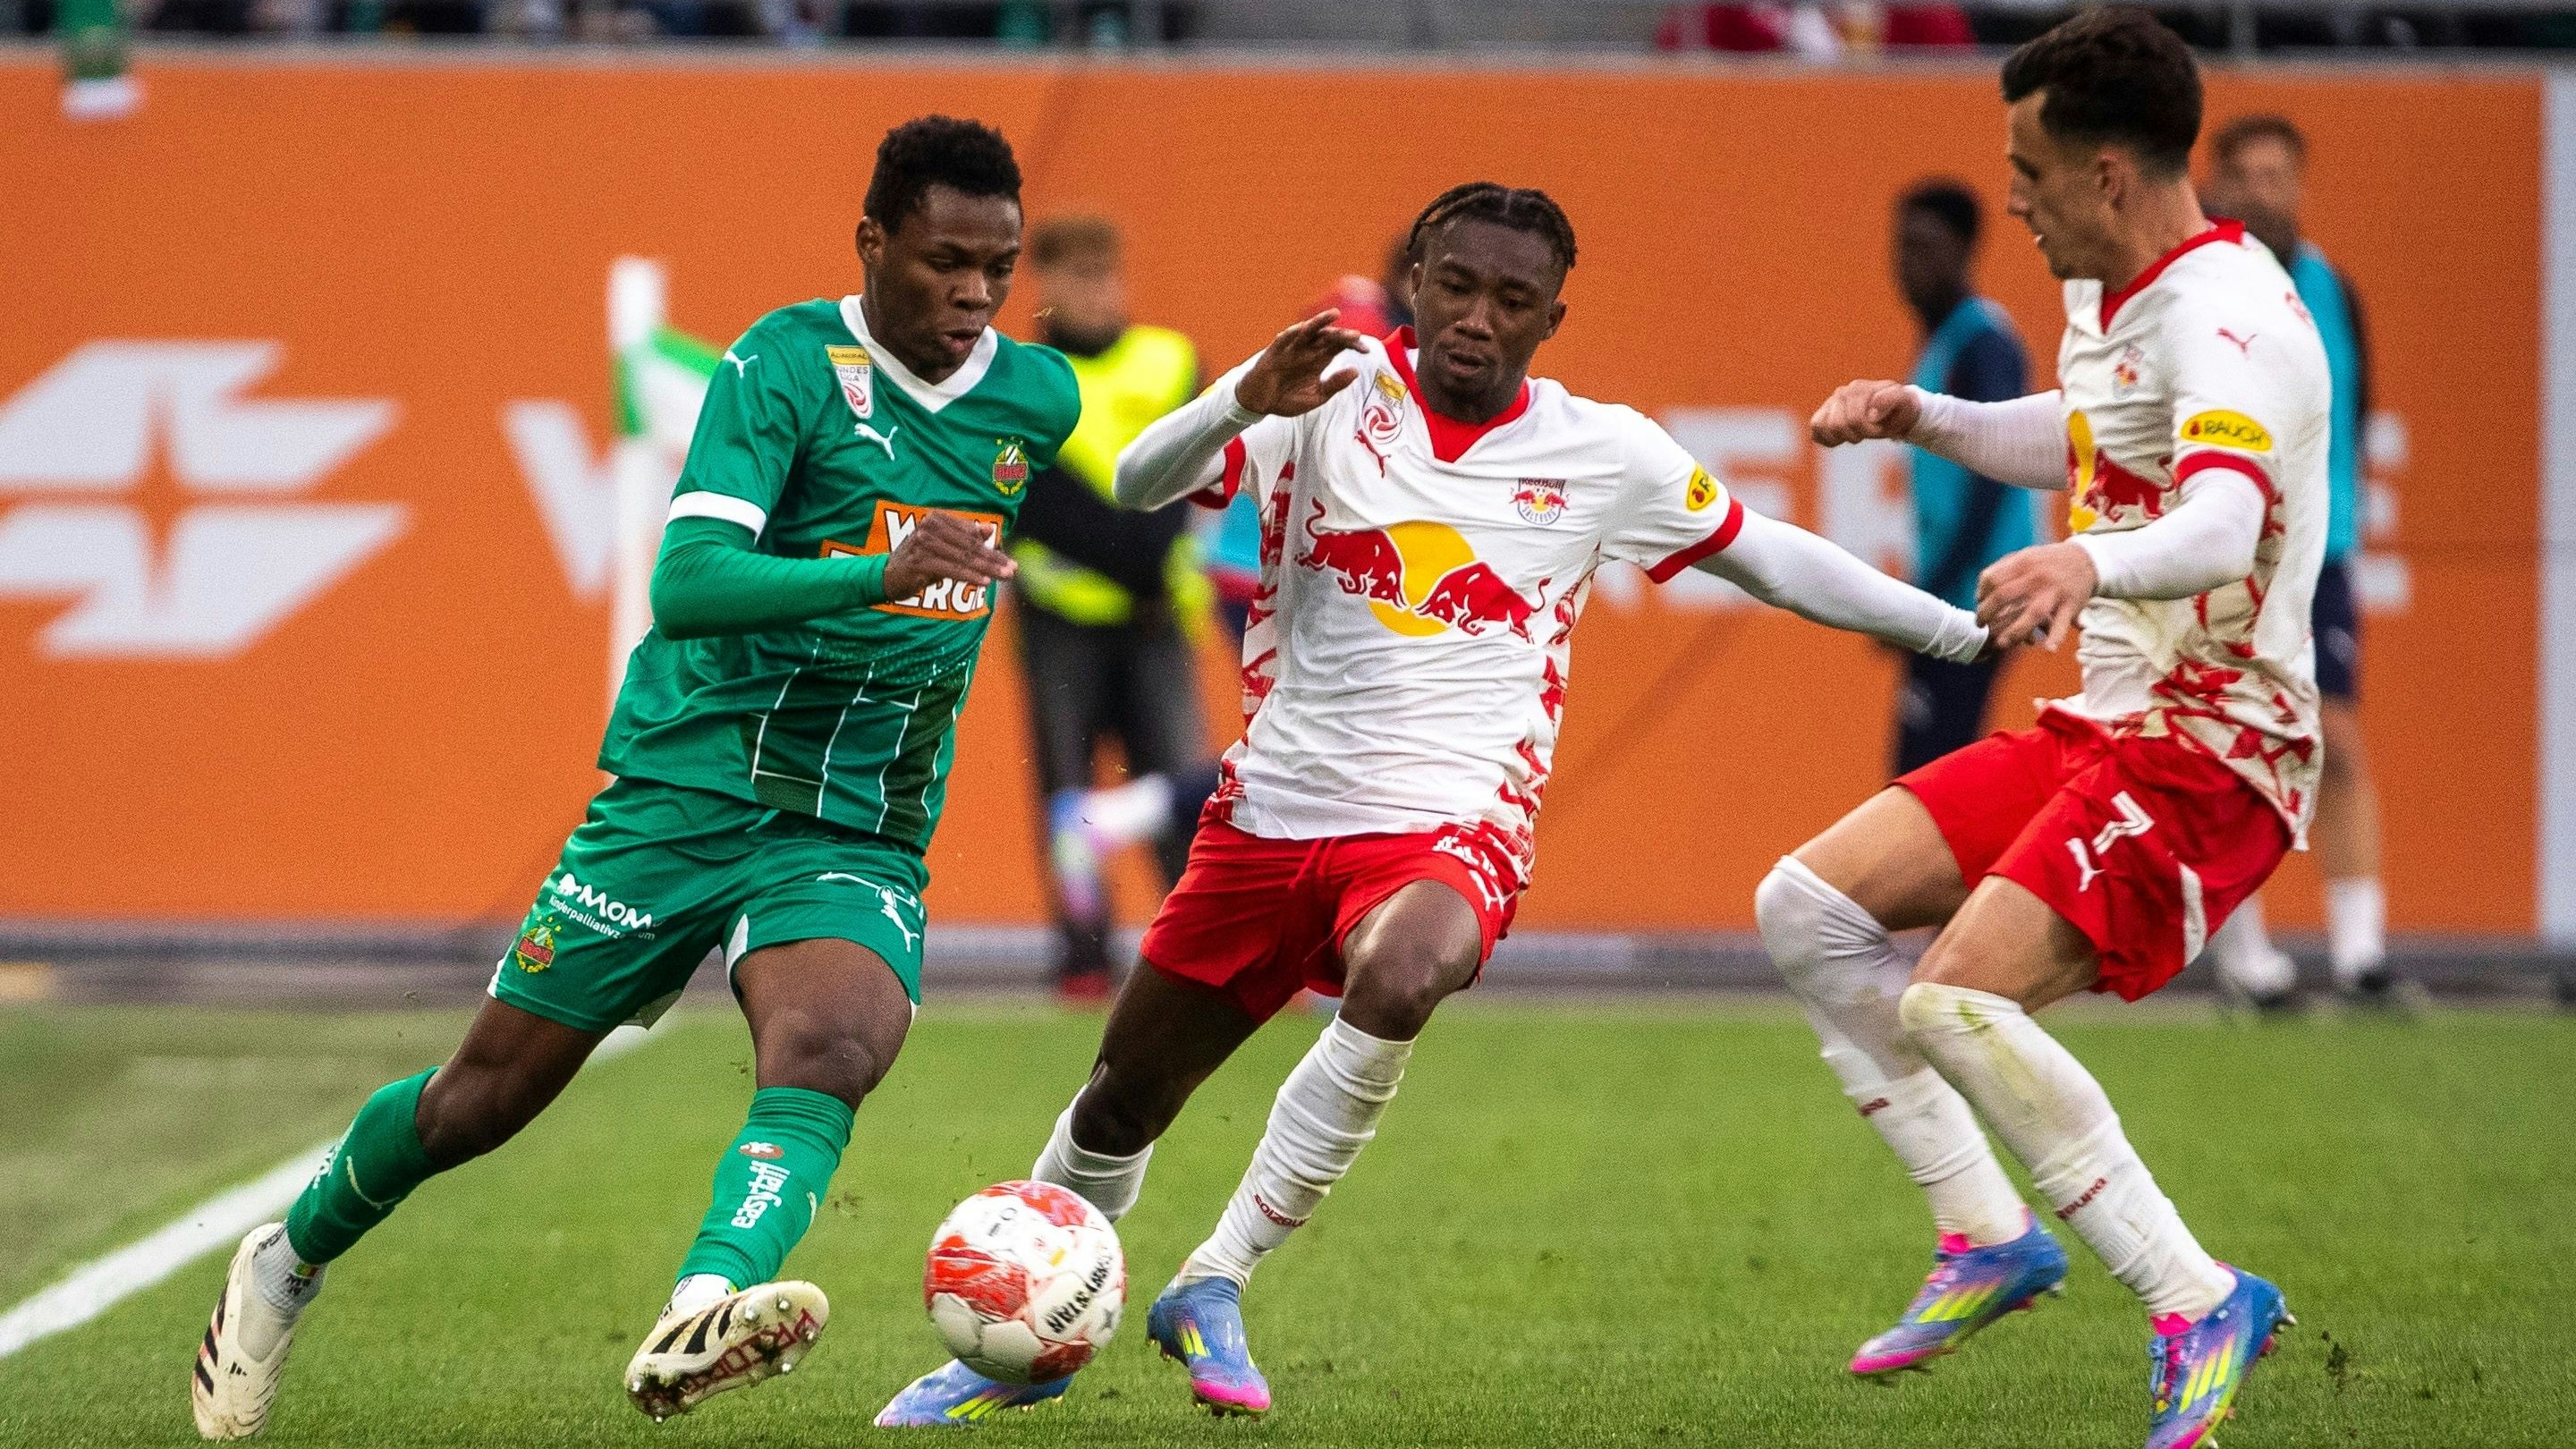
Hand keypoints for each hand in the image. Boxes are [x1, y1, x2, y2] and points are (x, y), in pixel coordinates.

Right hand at [883, 511, 1014, 600]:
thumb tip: (990, 529)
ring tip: (1004, 576)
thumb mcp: (943, 547)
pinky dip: (969, 576)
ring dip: (986, 569)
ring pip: (963, 558)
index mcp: (937, 519)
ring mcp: (923, 543)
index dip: (992, 549)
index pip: (971, 535)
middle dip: (993, 559)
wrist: (887, 576)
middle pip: (969, 546)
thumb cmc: (919, 560)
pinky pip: (951, 570)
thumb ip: (965, 537)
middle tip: (1012, 570)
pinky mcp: (919, 561)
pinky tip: (984, 582)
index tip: (1010, 561)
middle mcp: (929, 527)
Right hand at [1233, 310, 1367, 417]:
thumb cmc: (1288, 398)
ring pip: (1308, 331)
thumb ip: (1335, 384)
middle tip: (1356, 336)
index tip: (1366, 350)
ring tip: (1335, 314)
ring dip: (1320, 321)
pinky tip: (1304, 327)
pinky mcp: (1275, 352)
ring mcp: (1291, 349)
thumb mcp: (1317, 396)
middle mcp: (1307, 350)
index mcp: (1319, 359)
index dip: (1353, 345)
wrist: (1260, 403)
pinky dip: (1294, 332)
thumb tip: (1356, 371)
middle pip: (1327, 336)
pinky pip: (1284, 339)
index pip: (1339, 346)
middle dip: (1342, 334)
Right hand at [1809, 380, 1919, 446]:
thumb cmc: (1900, 408)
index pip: (1855, 419)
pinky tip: (1842, 438)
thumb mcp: (1906, 402)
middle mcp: (1842, 392)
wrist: (1896, 409)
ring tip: (1856, 435)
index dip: (1870, 431)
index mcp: (1860, 388)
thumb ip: (1891, 400)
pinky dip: (1827, 438)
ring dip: (1841, 437)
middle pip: (1838, 425)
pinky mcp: (1823, 413)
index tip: (1882, 431)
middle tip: (1870, 434)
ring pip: (1823, 426)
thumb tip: (1870, 412)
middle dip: (1856, 435)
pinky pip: (1815, 428)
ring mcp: (1831, 402)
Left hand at [1976, 542, 2096, 650]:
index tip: (1979, 603)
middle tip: (1981, 625)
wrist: (2085, 559)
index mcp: (2023, 563)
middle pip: (2004, 596)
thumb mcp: (2025, 556)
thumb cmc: (2047, 562)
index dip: (1981, 593)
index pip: (1993, 579)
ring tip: (2001, 643)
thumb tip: (1980, 594)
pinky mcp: (2070, 604)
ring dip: (2014, 631)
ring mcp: (2054, 591)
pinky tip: (2048, 649)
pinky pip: (2062, 623)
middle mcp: (2037, 577)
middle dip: (1987, 613)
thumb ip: (2002, 570)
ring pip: (2032, 613)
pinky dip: (2056, 637)